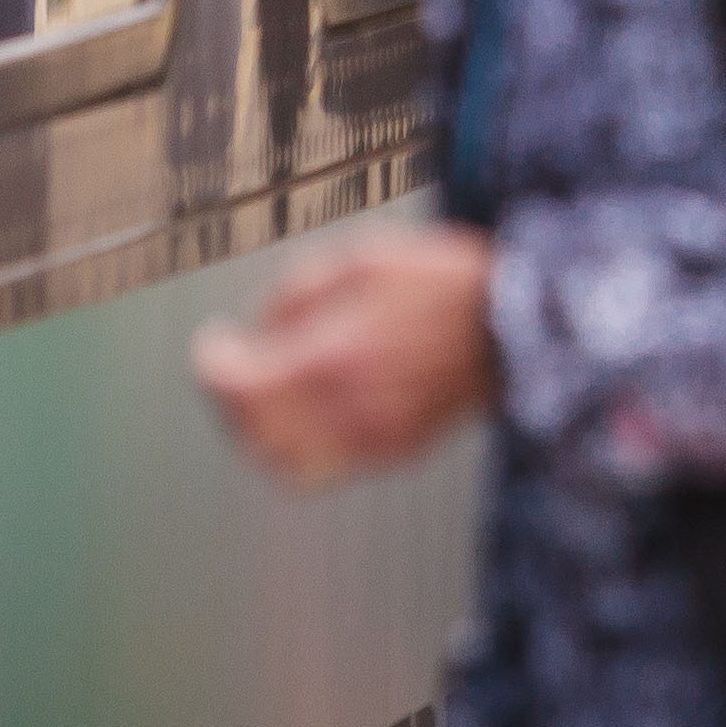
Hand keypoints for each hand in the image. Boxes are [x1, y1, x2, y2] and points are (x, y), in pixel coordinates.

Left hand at [195, 226, 500, 483]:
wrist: (513, 324)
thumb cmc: (442, 282)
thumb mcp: (362, 257)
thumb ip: (298, 292)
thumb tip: (264, 326)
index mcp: (328, 356)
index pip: (236, 383)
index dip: (212, 362)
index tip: (214, 343)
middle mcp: (342, 407)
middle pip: (251, 430)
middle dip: (230, 400)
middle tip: (234, 370)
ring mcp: (370, 436)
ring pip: (283, 462)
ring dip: (261, 434)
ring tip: (267, 401)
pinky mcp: (395, 450)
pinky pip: (327, 468)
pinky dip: (302, 448)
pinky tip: (314, 412)